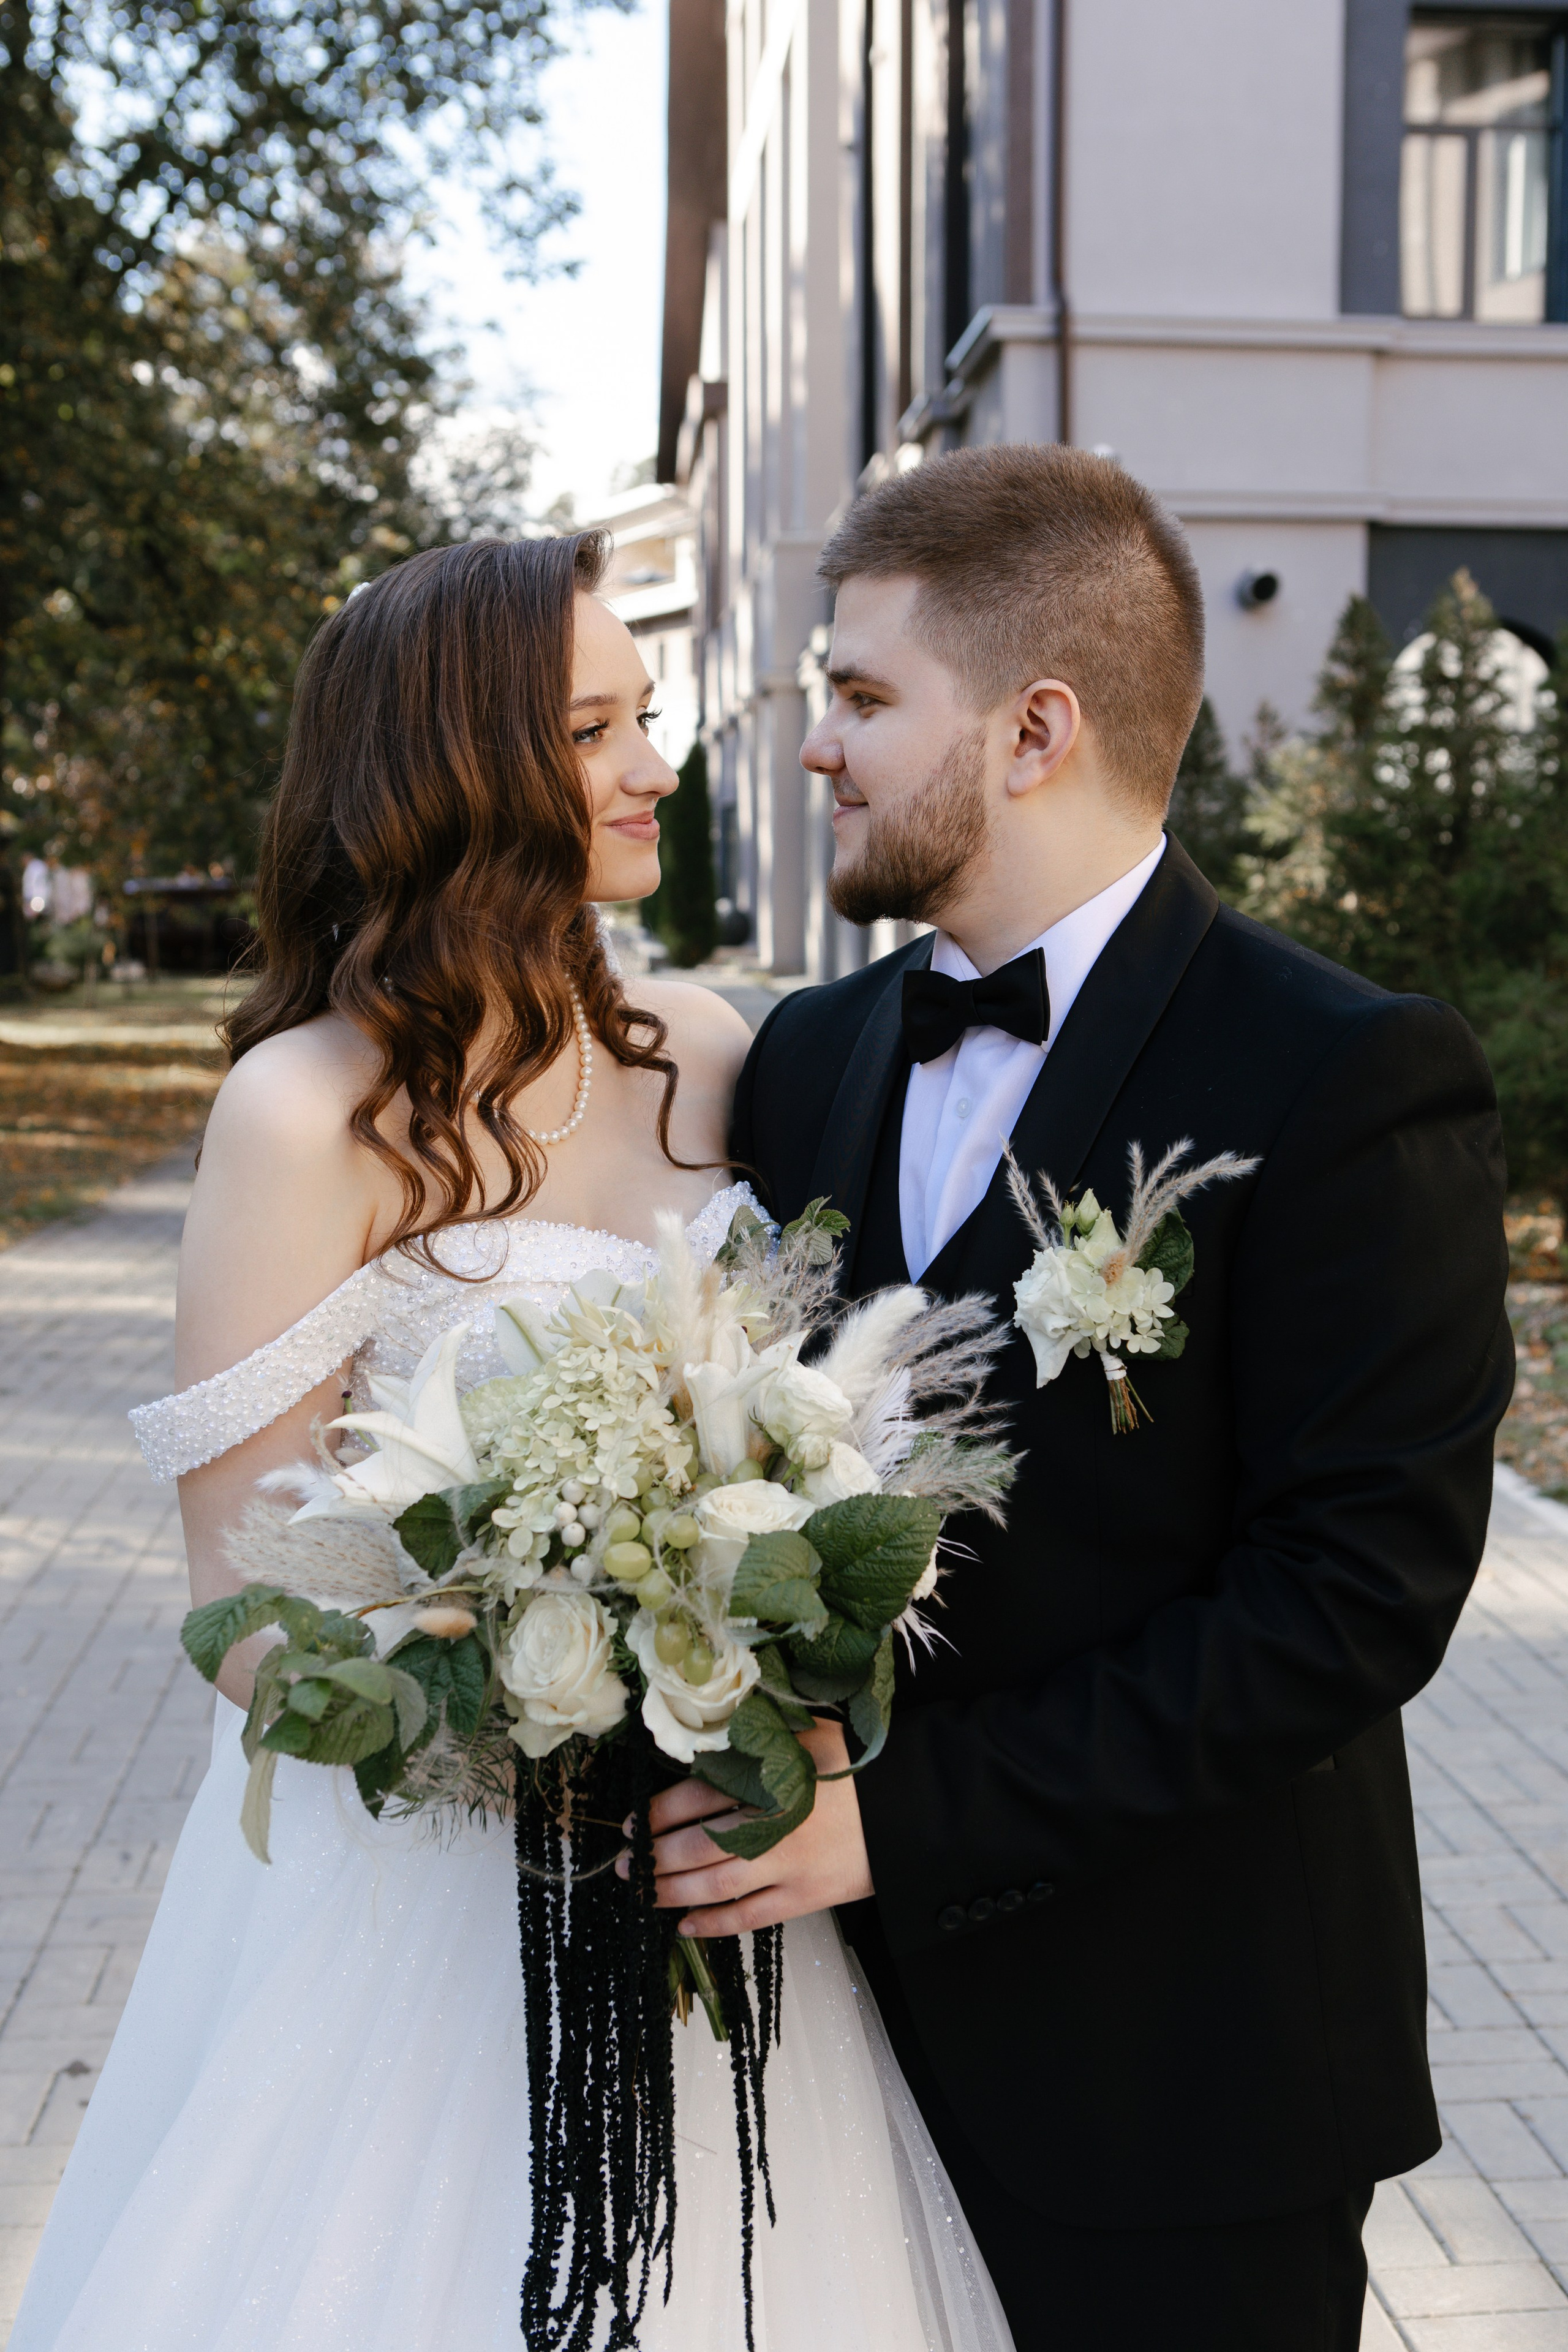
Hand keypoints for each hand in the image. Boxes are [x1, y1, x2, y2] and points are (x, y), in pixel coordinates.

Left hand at [637, 1717, 873, 1937]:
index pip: (698, 1797)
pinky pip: (751, 1917)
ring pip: (717, 1885)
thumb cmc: (854, 1768)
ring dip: (673, 1890)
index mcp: (770, 1781)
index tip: (633, 1822)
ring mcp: (788, 1867)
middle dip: (656, 1856)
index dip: (659, 1813)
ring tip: (642, 1891)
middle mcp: (772, 1826)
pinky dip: (715, 1924)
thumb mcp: (807, 1733)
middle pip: (699, 1845)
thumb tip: (710, 1728)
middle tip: (625, 1862)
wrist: (909, 1810)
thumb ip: (758, 1733)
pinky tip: (686, 1925)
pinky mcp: (805, 1898)